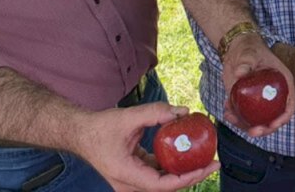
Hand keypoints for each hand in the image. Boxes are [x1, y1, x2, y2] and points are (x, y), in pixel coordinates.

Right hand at [74, 103, 217, 191]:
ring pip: (163, 183)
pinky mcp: (134, 175)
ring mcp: (131, 182)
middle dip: (192, 176)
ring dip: (183, 172)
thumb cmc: (99, 128)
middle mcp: (128, 185)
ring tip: (206, 159)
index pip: (162, 185)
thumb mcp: (128, 117)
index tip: (206, 167)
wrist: (79, 133)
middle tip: (214, 162)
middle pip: (166, 187)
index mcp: (126, 175)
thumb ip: (155, 113)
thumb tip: (183, 111)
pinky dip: (173, 166)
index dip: (187, 178)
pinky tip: (187, 155)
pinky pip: (157, 175)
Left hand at [222, 33, 294, 136]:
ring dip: (245, 125)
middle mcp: (274, 95)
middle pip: (274, 118)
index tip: (273, 125)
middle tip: (253, 132)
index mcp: (283, 83)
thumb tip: (240, 73)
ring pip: (257, 120)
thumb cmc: (248, 49)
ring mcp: (260, 100)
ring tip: (231, 117)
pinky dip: (235, 117)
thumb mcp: (249, 53)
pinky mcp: (247, 102)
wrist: (236, 50)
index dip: (284, 117)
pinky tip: (226, 111)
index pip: (289, 104)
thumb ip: (246, 62)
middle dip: (265, 129)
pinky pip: (243, 115)